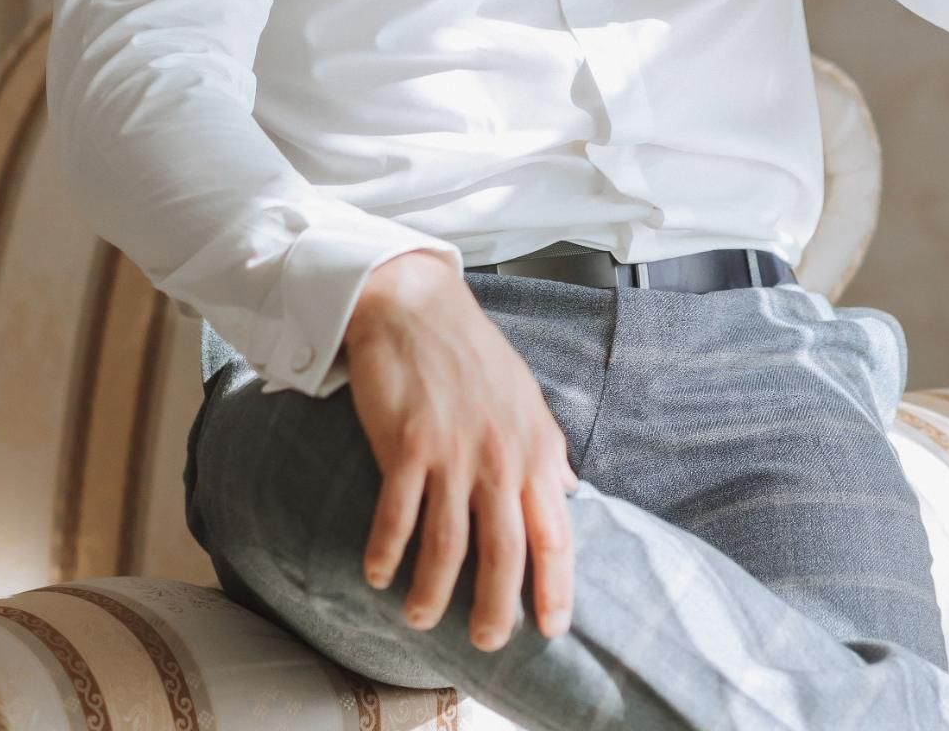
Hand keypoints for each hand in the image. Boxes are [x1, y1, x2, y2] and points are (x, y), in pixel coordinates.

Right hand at [343, 251, 578, 649]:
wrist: (417, 306)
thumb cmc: (473, 354)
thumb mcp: (526, 399)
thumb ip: (547, 451)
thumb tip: (570, 494)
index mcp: (535, 447)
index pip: (556, 533)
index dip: (555, 587)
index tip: (552, 628)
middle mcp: (499, 455)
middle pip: (505, 552)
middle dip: (496, 608)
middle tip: (486, 643)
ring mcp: (453, 451)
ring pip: (448, 545)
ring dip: (434, 592)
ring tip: (422, 618)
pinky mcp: (406, 444)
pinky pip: (396, 516)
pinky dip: (387, 554)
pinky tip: (378, 575)